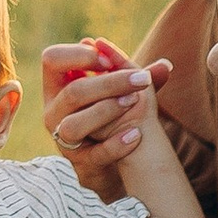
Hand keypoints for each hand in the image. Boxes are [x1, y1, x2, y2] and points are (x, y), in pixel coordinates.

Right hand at [40, 44, 174, 192]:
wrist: (107, 156)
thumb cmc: (110, 111)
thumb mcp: (120, 89)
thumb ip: (139, 77)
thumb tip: (166, 65)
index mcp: (57, 84)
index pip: (52, 59)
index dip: (79, 56)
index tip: (108, 60)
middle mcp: (53, 110)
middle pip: (73, 92)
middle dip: (109, 83)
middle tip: (141, 79)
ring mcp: (63, 138)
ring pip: (74, 125)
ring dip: (106, 111)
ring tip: (133, 102)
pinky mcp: (79, 161)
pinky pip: (94, 154)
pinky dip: (116, 145)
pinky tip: (136, 135)